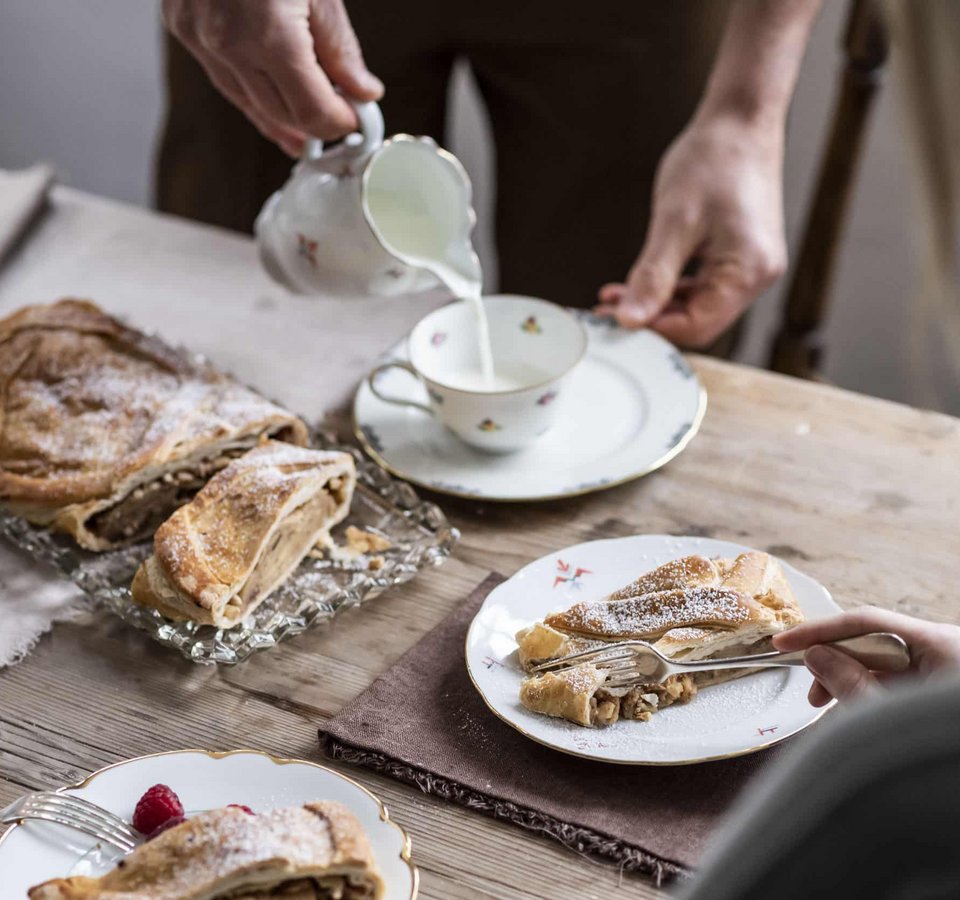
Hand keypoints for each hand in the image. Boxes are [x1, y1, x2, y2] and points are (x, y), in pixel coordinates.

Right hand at [163, 0, 383, 155]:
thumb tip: (361, 92)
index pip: (312, 113)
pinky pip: (222, 77)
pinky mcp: (180, 25)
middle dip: (315, 126)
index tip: (358, 119)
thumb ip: (340, 49)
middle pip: (281, 115)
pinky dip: (251, 93)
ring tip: (306, 136)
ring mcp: (197, 37)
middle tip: (341, 122)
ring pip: (246, 103)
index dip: (339, 123)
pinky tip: (272, 104)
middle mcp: (227, 44)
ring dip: (281, 121)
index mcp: (269, 35)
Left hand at [597, 114, 786, 346]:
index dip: (653, 330)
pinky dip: (670, 289)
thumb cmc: (713, 160)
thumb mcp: (673, 222)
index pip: (697, 327)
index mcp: (748, 271)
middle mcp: (758, 276)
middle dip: (651, 320)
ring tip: (615, 296)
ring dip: (656, 305)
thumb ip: (652, 277)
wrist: (740, 120)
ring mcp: (751, 267)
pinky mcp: (740, 257)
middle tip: (606, 310)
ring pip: (697, 306)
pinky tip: (639, 282)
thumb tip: (629, 319)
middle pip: (698, 322)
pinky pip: (702, 286)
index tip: (614, 322)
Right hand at [772, 607, 959, 706]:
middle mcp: (944, 649)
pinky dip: (874, 695)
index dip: (818, 631)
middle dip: (837, 665)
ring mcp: (947, 668)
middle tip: (813, 698)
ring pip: (886, 664)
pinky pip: (900, 681)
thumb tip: (816, 656)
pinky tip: (862, 718)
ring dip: (854, 684)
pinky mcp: (945, 689)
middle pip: (874, 642)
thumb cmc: (946, 753)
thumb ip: (851, 684)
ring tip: (839, 715)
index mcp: (940, 644)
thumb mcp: (892, 718)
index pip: (865, 622)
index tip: (782, 644)